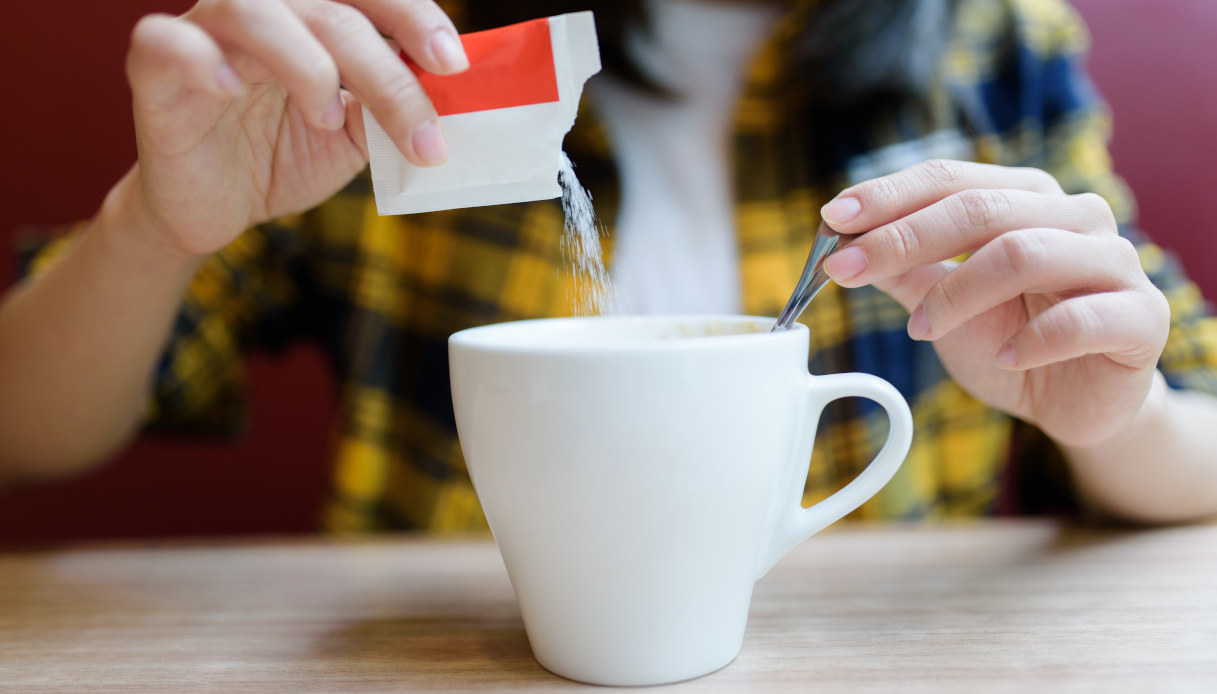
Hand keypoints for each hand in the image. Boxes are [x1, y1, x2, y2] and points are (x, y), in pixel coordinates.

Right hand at [121, 0, 467, 258]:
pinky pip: (163, 40)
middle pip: (327, 10)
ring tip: (327, 119)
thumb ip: (387, 109)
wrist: (215, 208)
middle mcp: (262, 12)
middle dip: (385, 73)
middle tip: (421, 133)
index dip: (412, 15)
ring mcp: (205, 34)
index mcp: (312, 18)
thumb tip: (446, 96)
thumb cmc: (283, 155)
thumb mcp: (354, 137)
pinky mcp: (154, 71)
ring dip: (306, 65)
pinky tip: (228, 89)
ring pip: (253, 11)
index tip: (453, 63)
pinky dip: (199, 58)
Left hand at [821, 160, 1169, 447]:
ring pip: (1023, 253)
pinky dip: (1030, 340)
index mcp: (1026, 198)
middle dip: (902, 238)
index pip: (950, 179)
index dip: (887, 196)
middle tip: (845, 270)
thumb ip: (902, 272)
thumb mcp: (941, 305)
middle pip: (979, 209)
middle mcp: (1075, 216)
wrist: (1075, 402)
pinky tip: (1003, 356)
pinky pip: (1079, 319)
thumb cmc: (1009, 341)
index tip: (831, 220)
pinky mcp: (1141, 317)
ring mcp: (1114, 262)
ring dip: (956, 293)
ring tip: (921, 329)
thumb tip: (841, 243)